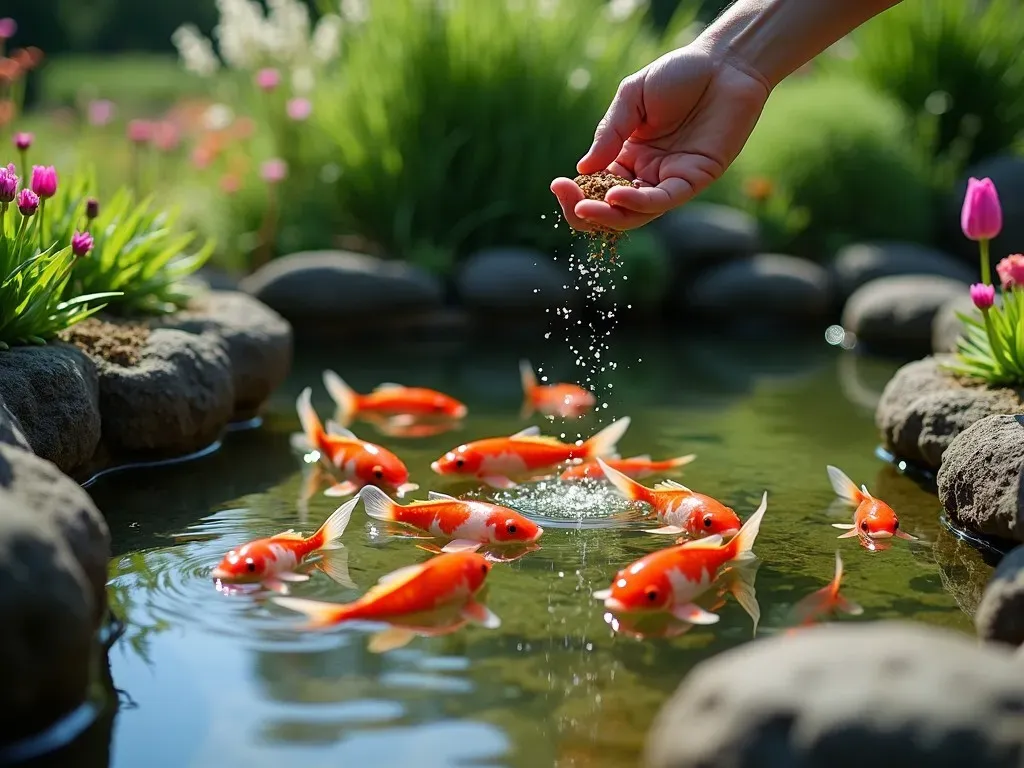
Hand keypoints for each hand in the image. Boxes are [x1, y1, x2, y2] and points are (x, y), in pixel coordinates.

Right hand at [550, 43, 771, 231]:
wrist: (724, 63)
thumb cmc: (678, 74)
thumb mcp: (631, 98)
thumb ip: (609, 133)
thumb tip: (583, 168)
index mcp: (628, 156)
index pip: (597, 188)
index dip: (577, 193)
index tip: (558, 185)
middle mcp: (647, 174)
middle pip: (613, 210)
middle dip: (588, 213)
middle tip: (571, 204)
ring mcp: (670, 179)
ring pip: (637, 213)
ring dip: (610, 216)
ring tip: (586, 210)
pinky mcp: (695, 179)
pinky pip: (664, 200)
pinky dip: (639, 203)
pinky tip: (618, 196)